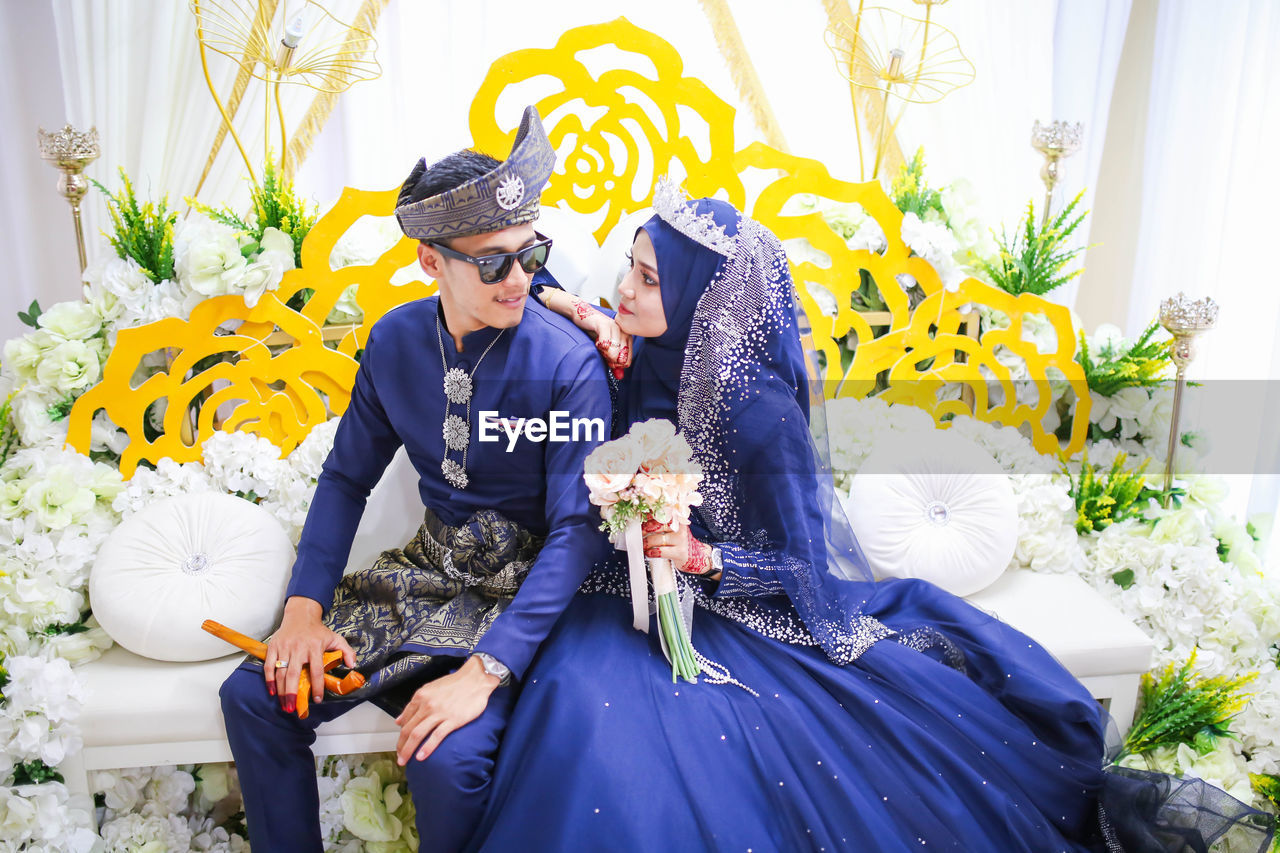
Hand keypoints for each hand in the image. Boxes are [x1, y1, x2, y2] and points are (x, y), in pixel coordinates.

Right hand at [264, 597, 355, 712]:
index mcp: (315, 647)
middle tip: (293, 709)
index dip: (317, 686)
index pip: (316, 671)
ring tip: (284, 705)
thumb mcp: (336, 638)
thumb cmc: (318, 630)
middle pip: (293, 674)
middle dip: (292, 693)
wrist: (301, 614)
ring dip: (280, 690)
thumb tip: (352, 665)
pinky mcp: (274, 646)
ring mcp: (285, 647)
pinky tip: (272, 691)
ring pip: (280, 672)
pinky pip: (269, 665)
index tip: (317, 699)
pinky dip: (269, 679)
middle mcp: (299, 648)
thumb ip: (347, 651)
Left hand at [394, 656, 499, 765]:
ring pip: (418, 734)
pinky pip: (436, 736)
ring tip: (405, 761)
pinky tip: (421, 757)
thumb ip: (414, 704)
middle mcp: (427, 705)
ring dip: (408, 750)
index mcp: (420, 696)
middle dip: (401, 746)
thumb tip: (399, 720)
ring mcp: (440, 713)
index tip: (400, 745)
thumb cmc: (454, 684)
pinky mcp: (453, 719)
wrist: (476, 679)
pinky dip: (427, 748)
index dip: (399, 736)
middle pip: (408, 730)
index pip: (405, 720)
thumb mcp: (430, 689)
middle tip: (399, 758)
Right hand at [564, 293, 632, 374]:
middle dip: (612, 361)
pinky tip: (598, 345)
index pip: (627, 358)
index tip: (610, 363)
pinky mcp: (603, 324)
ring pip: (615, 348)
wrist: (582, 316)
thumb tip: (620, 376)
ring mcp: (614, 326)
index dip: (618, 364)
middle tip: (604, 357)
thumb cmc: (594, 332)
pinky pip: (606, 339)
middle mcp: (622, 331)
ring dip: (606, 354)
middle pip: (622, 355)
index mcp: (625, 337)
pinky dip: (602, 346)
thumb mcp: (605, 350)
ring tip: (600, 350)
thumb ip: (613, 362)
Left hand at [643, 519, 715, 576]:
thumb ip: (663, 523)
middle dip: (645, 529)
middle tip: (638, 533)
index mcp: (678, 519)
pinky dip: (652, 552)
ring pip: (657, 539)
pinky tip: (649, 553)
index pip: (661, 513)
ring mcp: (681, 540)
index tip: (639, 516)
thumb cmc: (681, 542)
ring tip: (642, 545)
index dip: (649, 515)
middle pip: (658, 525)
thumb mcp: (676, 529)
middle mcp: (680, 527)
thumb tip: (643, 519)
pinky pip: (661, 551)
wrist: (698, 556)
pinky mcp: (680, 552)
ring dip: (647, 543)